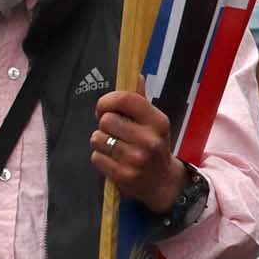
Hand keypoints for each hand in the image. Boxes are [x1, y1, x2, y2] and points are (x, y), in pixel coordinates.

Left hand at [91, 91, 186, 214]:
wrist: (163, 183)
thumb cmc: (154, 146)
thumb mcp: (154, 123)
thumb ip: (141, 100)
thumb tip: (136, 76)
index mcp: (157, 121)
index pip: (125, 99)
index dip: (108, 100)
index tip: (105, 107)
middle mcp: (148, 139)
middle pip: (106, 120)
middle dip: (104, 124)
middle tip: (113, 130)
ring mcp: (136, 159)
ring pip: (98, 139)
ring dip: (100, 141)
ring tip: (113, 145)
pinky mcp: (124, 176)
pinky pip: (96, 158)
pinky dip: (100, 157)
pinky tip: (112, 159)